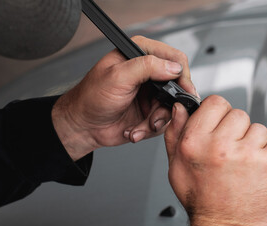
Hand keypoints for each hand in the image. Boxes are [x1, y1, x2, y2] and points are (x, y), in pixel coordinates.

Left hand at [52, 36, 197, 160]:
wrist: (83, 126)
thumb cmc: (91, 97)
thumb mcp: (118, 77)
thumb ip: (146, 67)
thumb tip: (173, 68)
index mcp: (140, 54)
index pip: (174, 58)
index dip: (182, 75)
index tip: (183, 91)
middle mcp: (148, 73)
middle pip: (177, 86)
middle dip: (167, 106)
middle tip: (155, 116)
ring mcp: (150, 93)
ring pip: (172, 107)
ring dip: (156, 121)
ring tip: (140, 125)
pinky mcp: (150, 111)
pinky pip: (163, 121)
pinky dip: (150, 129)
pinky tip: (134, 130)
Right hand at [165, 96, 266, 225]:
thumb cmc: (201, 198)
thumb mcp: (176, 164)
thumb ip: (175, 131)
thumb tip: (180, 109)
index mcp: (196, 142)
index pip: (216, 103)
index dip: (218, 112)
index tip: (220, 122)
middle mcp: (221, 146)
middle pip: (238, 113)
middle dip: (235, 128)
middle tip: (230, 148)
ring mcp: (247, 154)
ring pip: (257, 128)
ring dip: (253, 141)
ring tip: (242, 161)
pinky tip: (255, 166)